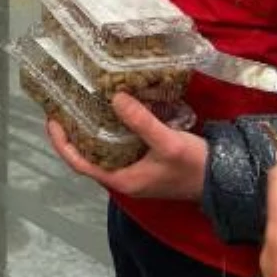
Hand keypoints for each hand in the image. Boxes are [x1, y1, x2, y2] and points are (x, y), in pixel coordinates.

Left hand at [46, 93, 206, 199]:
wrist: (224, 180)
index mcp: (122, 179)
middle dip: (72, 132)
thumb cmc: (194, 166)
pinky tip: (110, 110)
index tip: (52, 119)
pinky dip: (109, 129)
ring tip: (80, 103)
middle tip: (63, 104)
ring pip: (102, 150)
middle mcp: (123, 177)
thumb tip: (115, 97)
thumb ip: (141, 121)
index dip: (61, 143)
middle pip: (86, 155)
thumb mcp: (167, 142)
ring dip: (90, 129)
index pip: (79, 163)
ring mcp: (133, 170)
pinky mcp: (144, 162)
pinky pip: (118, 145)